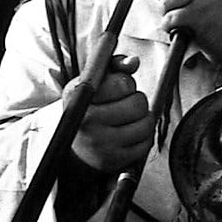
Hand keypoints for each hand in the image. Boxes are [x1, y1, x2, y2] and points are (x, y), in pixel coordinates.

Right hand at [66, 54, 153, 173]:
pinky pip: (146, 143)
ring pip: (146, 124)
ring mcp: (100, 144)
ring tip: (128, 119)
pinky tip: (129, 134)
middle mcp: (86, 121)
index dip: (126, 83)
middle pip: (138, 104)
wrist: (76, 147)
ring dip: (143, 118)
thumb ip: (114, 66)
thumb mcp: (93, 83)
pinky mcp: (113, 160)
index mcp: (79, 96)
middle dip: (136, 100)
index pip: (122, 83)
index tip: (118, 88)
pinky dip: (143, 137)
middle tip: (124, 104)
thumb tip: (133, 62)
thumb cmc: (89, 108)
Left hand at [155, 0, 221, 61]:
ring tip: (182, 24)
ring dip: (168, 18)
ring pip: (166, 4)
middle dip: (166, 9)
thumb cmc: (211, 25)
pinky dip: (170, 27)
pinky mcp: (198, 13)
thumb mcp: (200, 1)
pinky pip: (171, 18)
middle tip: (179, 17)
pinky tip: (180, 31)